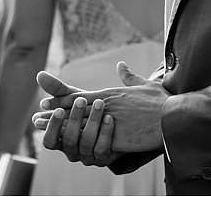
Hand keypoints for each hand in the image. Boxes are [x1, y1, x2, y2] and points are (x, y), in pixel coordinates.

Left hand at [34, 61, 169, 153]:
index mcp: (111, 94)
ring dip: (58, 126)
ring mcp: (109, 120)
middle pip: (73, 109)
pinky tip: (63, 145)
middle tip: (36, 117)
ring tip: (42, 130)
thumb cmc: (162, 102)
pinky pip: (90, 139)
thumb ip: (130, 76)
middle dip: (54, 113)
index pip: (81, 96)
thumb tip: (121, 65)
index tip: (48, 101)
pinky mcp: (115, 136)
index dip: (63, 99)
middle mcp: (106, 105)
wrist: (174, 118)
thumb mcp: (145, 84)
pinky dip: (74, 141)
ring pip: (77, 123)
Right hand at [36, 96, 120, 165]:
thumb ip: (57, 89)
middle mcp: (72, 151)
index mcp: (60, 139)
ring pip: (87, 143)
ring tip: (99, 103)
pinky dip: (105, 133)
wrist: (116, 123)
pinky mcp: (104, 157)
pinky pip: (103, 149)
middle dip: (74, 119)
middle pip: (69, 140)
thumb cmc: (88, 109)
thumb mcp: (73, 99)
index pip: (49, 140)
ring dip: (92, 121)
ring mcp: (88, 155)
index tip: (59, 109)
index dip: (52, 127)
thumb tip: (39, 74)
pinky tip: (110, 118)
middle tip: (80, 100)